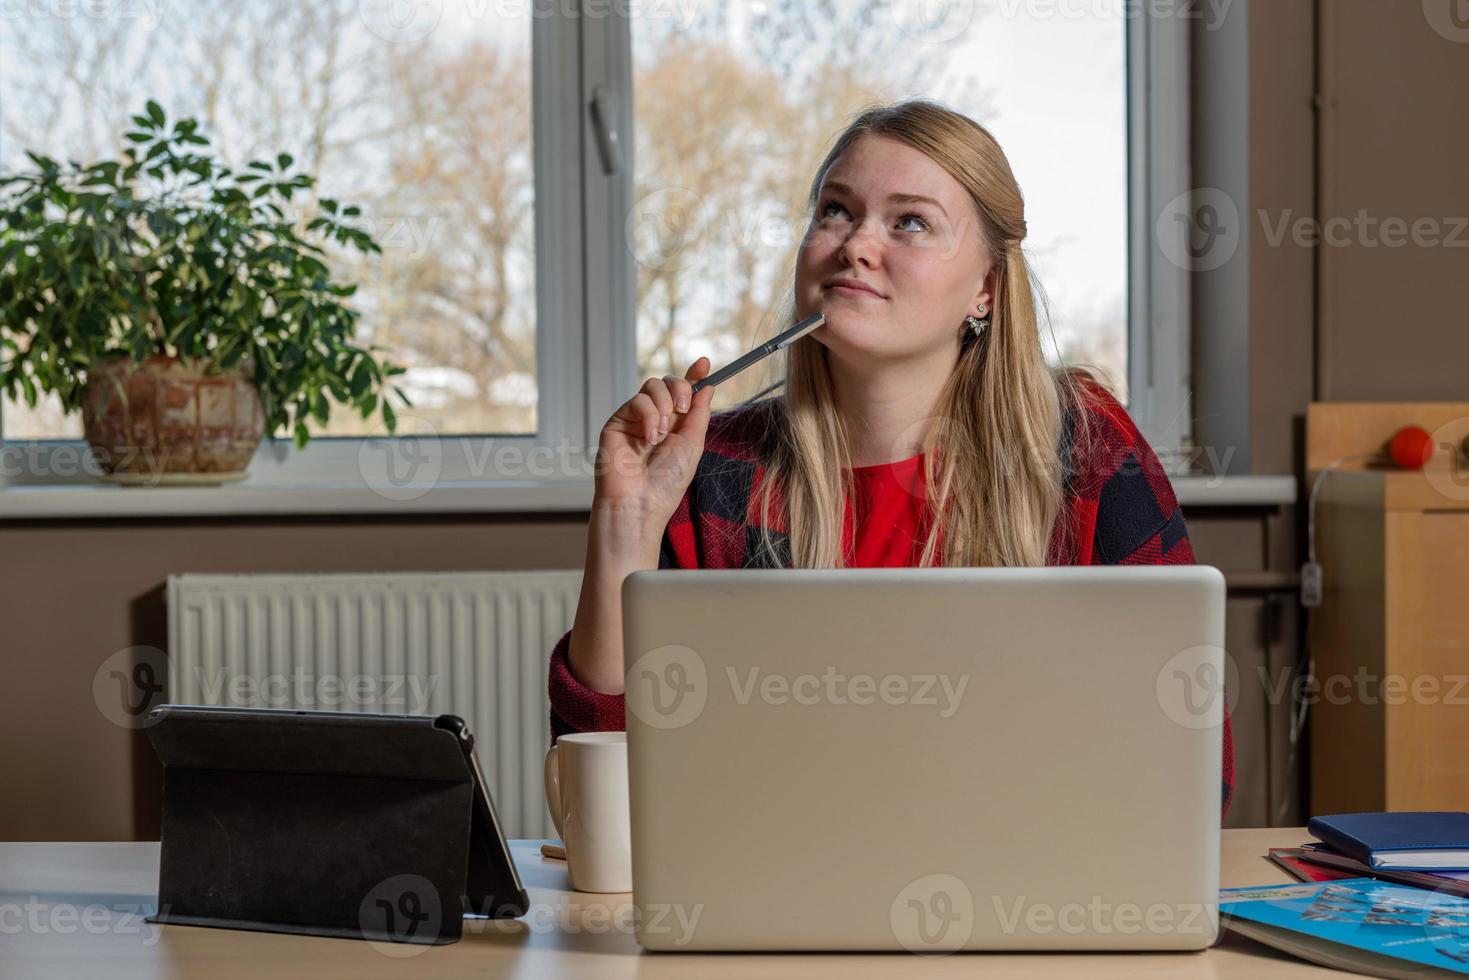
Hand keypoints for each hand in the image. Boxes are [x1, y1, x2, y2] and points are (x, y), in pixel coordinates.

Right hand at [592, 357, 716, 540]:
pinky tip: (649, 437)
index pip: (686, 392)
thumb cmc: (666, 482)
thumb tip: (707, 386)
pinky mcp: (618, 421)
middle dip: (680, 389)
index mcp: (677, 425)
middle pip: (669, 383)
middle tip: (682, 409)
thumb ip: (699, 413)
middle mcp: (657, 419)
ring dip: (664, 405)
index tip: (704, 363)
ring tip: (662, 434)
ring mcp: (637, 419)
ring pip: (652, 386)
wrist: (640, 502)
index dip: (695, 375)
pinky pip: (637, 401)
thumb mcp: (693, 444)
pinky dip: (649, 416)